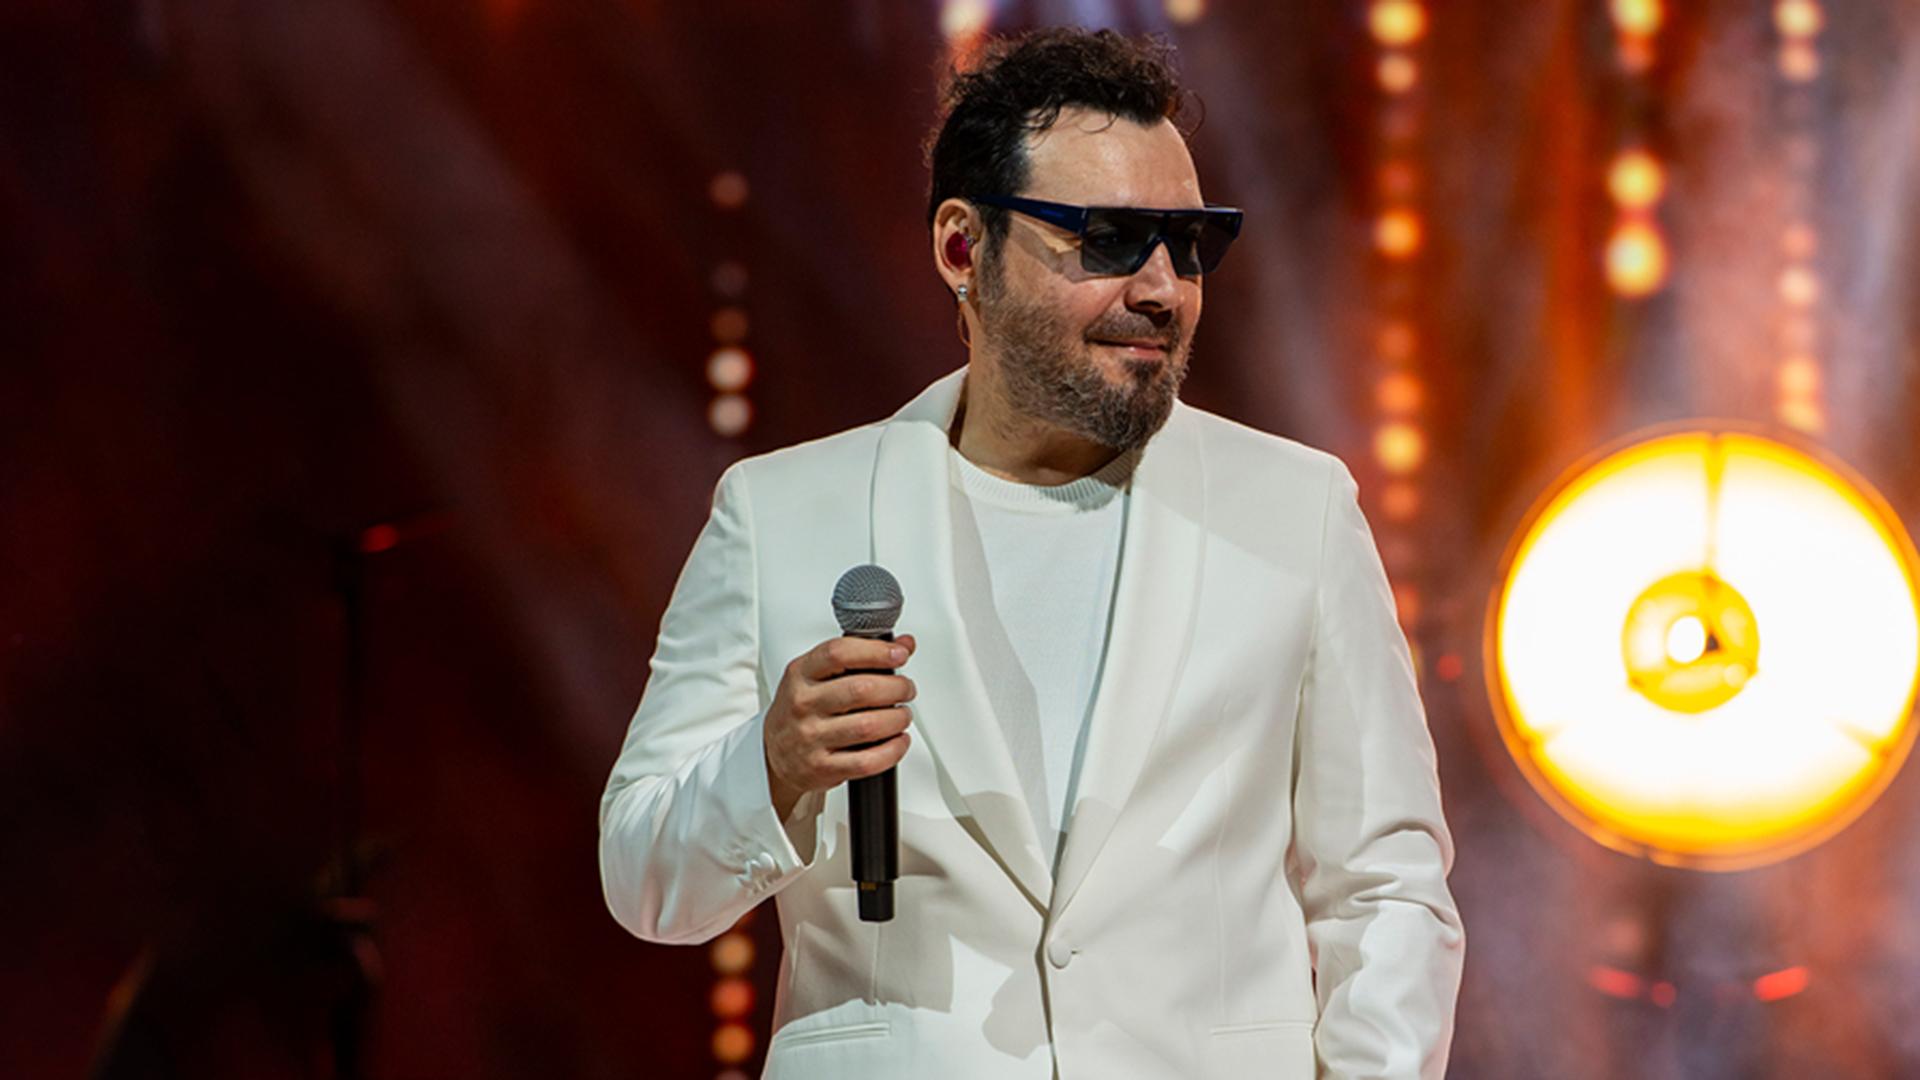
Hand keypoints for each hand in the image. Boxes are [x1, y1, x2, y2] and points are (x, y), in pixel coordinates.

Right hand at [764, 635, 917, 819]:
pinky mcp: (822, 768)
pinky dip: (892, 750)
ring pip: (868, 726)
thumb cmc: (800, 710)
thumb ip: (858, 656)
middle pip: (861, 690)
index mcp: (800, 674)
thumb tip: (904, 644)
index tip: (899, 654)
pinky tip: (898, 740)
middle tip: (906, 689)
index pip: (839, 653)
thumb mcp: (817, 675)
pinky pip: (867, 761)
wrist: (773, 754)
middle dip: (896, 688)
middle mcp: (803, 704)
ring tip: (902, 715)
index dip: (876, 651)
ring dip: (898, 719)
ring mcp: (811, 737)